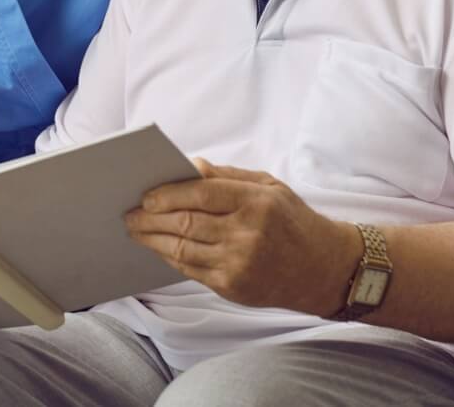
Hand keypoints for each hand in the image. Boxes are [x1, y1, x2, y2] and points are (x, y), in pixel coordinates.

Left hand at [124, 159, 358, 315]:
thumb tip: (189, 166)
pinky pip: (191, 270)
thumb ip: (228, 176)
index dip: (167, 194)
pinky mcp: (233, 287)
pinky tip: (159, 248)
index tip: (145, 196)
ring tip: (136, 231)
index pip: (200, 194)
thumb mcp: (269, 186)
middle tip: (130, 214)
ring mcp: (239, 264)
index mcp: (256, 202)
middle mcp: (247, 234)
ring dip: (153, 240)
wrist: (324, 269)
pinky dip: (170, 258)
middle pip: (185, 223)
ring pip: (182, 249)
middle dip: (150, 219)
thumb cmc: (293, 220)